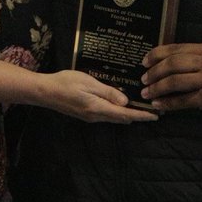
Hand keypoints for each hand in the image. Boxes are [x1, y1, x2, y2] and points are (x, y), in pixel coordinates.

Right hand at [40, 70, 158, 123]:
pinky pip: (107, 114)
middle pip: (122, 118)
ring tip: (141, 107)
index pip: (125, 114)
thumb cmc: (65, 83)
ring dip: (128, 114)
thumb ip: (108, 92)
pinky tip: (121, 104)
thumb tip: (126, 102)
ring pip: (115, 117)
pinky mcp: (86, 113)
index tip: (156, 115)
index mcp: (98, 108)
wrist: (45, 92)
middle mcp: (96, 116)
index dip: (141, 115)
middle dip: (138, 115)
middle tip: (154, 110)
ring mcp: (90, 116)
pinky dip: (118, 111)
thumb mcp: (88, 82)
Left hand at [140, 42, 201, 125]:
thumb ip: (199, 58)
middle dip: (154, 72)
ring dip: (157, 88)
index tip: (144, 61)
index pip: (177, 48)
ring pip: (174, 81)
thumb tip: (170, 63)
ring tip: (147, 93)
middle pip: (172, 63)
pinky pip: (183, 100)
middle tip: (143, 79)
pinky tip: (159, 105)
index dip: (157, 54)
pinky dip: (168, 104)